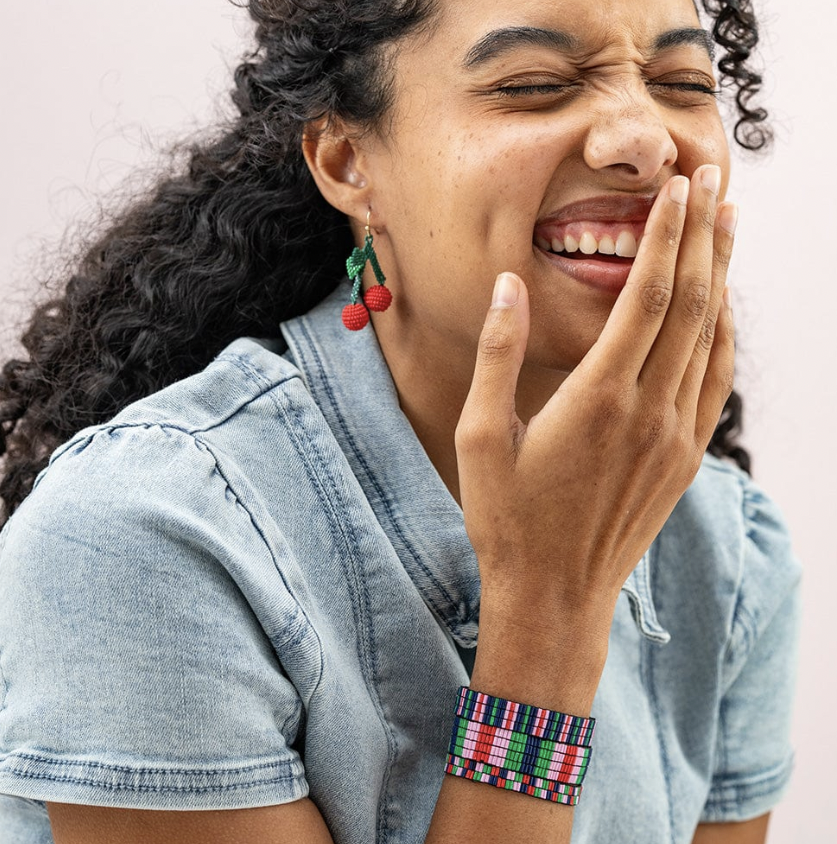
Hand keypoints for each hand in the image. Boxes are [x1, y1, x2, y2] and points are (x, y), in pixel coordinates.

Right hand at [456, 166, 735, 654]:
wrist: (555, 595)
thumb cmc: (508, 518)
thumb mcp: (480, 435)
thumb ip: (497, 354)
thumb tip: (508, 285)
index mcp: (597, 398)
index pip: (646, 295)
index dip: (665, 234)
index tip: (677, 186)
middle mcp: (648, 410)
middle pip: (690, 303)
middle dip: (702, 234)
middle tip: (713, 178)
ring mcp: (674, 436)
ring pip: (711, 337)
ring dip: (722, 275)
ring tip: (728, 223)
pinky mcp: (684, 458)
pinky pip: (716, 381)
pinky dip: (725, 334)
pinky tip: (724, 307)